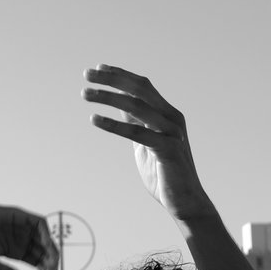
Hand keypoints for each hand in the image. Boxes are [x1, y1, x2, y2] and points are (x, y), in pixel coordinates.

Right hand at [0, 198, 60, 269]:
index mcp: (15, 251)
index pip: (37, 261)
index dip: (45, 269)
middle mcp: (21, 239)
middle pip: (43, 250)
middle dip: (51, 261)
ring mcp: (21, 227)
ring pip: (44, 237)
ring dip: (51, 248)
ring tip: (51, 260)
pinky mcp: (19, 215)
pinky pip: (39, 223)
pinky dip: (45, 232)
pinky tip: (46, 244)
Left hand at [83, 67, 213, 224]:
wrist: (185, 201)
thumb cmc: (163, 172)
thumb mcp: (145, 141)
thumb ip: (137, 122)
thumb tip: (121, 105)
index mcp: (166, 113)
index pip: (142, 85)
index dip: (120, 74)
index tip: (97, 68)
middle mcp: (171, 118)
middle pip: (139, 88)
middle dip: (112, 78)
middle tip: (86, 74)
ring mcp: (171, 133)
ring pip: (136, 106)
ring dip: (108, 97)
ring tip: (85, 94)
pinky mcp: (168, 150)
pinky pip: (137, 133)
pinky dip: (114, 124)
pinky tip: (94, 119)